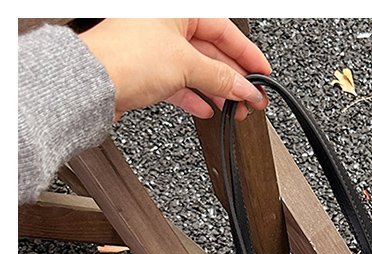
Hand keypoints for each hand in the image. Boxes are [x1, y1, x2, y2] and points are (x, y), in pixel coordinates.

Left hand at [81, 18, 270, 119]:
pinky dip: (195, 96)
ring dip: (217, 90)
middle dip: (234, 77)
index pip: (224, 29)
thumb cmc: (126, 58)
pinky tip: (207, 108)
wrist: (91, 84)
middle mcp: (163, 23)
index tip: (263, 74)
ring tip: (233, 108)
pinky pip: (179, 82)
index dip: (247, 54)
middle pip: (211, 51)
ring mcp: (154, 47)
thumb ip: (222, 78)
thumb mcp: (187, 65)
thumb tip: (245, 87)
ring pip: (196, 69)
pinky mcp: (145, 71)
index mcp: (176, 9)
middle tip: (252, 97)